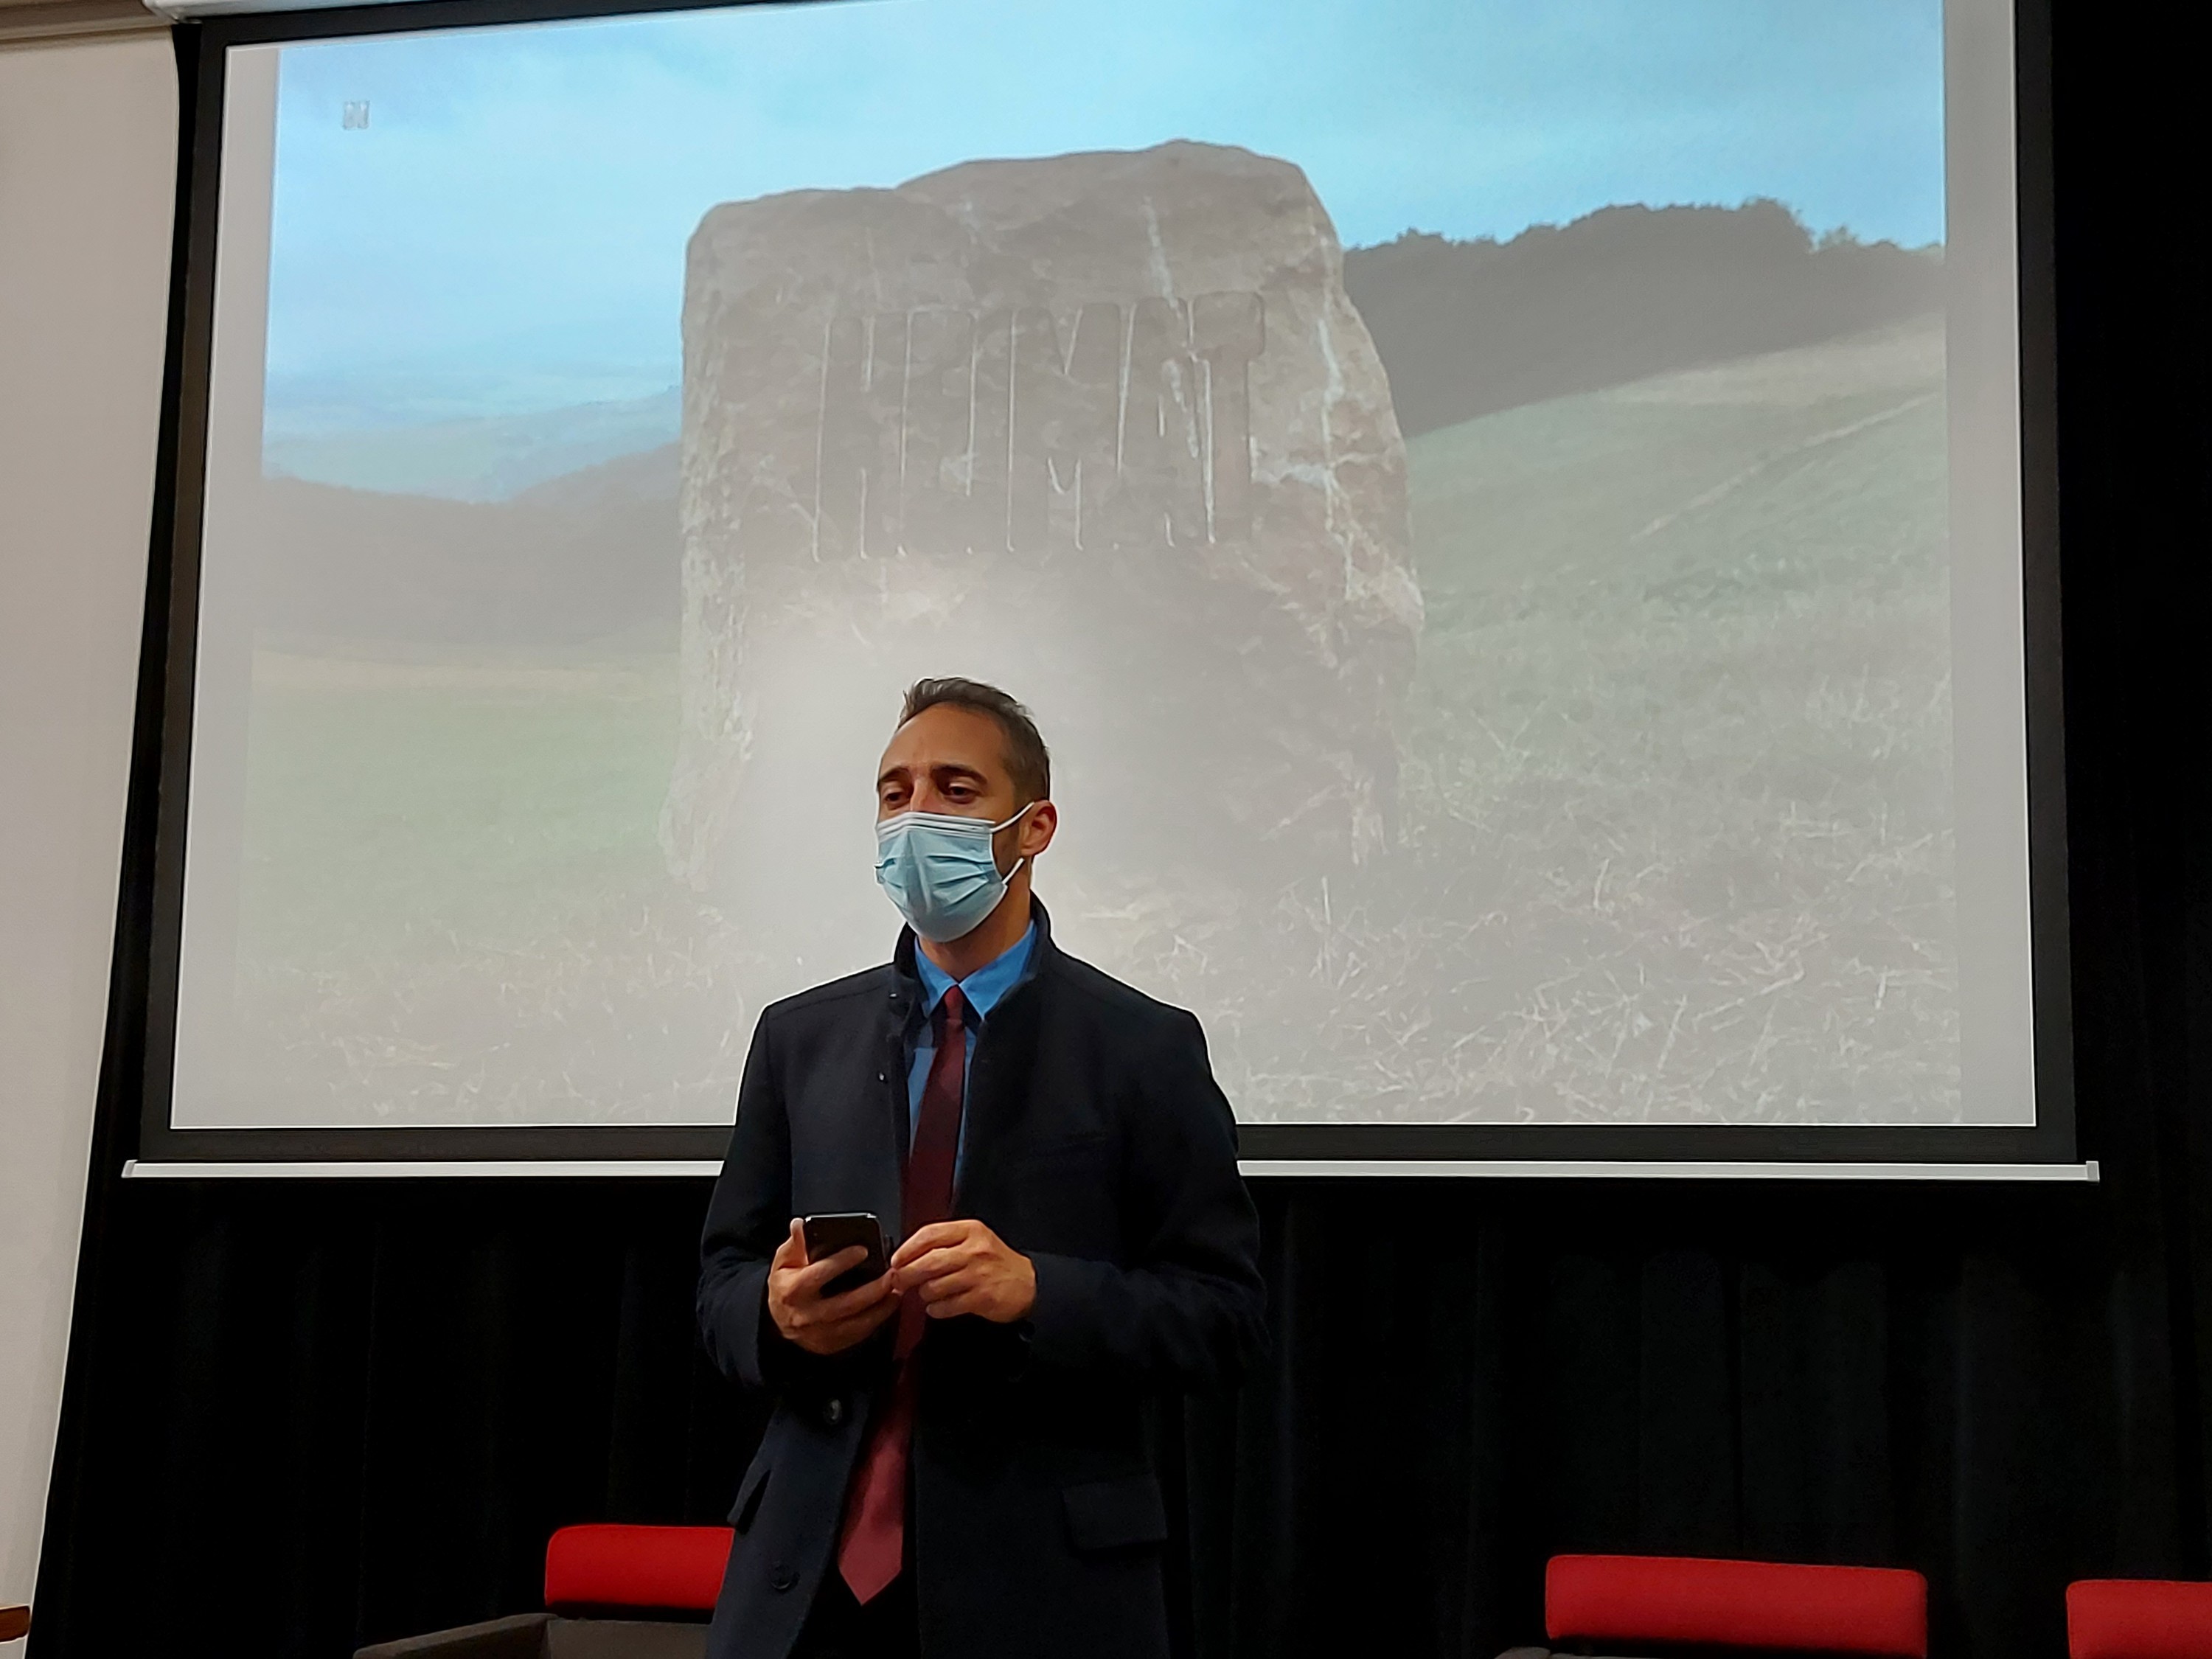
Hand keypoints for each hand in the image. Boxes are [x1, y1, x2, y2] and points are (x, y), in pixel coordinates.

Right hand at [767, 1219, 900, 1354]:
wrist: (778, 1321)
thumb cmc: (785, 1286)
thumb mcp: (783, 1262)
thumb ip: (795, 1243)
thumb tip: (799, 1225)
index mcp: (794, 1291)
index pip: (820, 1274)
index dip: (842, 1261)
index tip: (863, 1250)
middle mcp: (807, 1315)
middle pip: (846, 1304)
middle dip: (873, 1289)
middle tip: (892, 1273)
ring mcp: (820, 1333)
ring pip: (857, 1323)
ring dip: (881, 1307)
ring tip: (896, 1290)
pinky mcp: (831, 1345)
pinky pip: (858, 1334)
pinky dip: (876, 1320)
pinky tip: (888, 1305)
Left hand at [889, 1219, 1036, 1322]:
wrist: (1028, 1284)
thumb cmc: (996, 1262)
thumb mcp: (975, 1239)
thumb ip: (946, 1242)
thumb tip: (908, 1254)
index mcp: (970, 1231)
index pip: (929, 1234)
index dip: (907, 1248)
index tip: (896, 1260)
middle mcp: (974, 1250)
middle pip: (928, 1262)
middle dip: (907, 1274)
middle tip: (899, 1281)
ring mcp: (978, 1275)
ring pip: (934, 1286)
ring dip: (923, 1293)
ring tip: (926, 1293)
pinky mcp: (981, 1298)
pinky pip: (946, 1306)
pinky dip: (936, 1309)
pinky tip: (938, 1307)